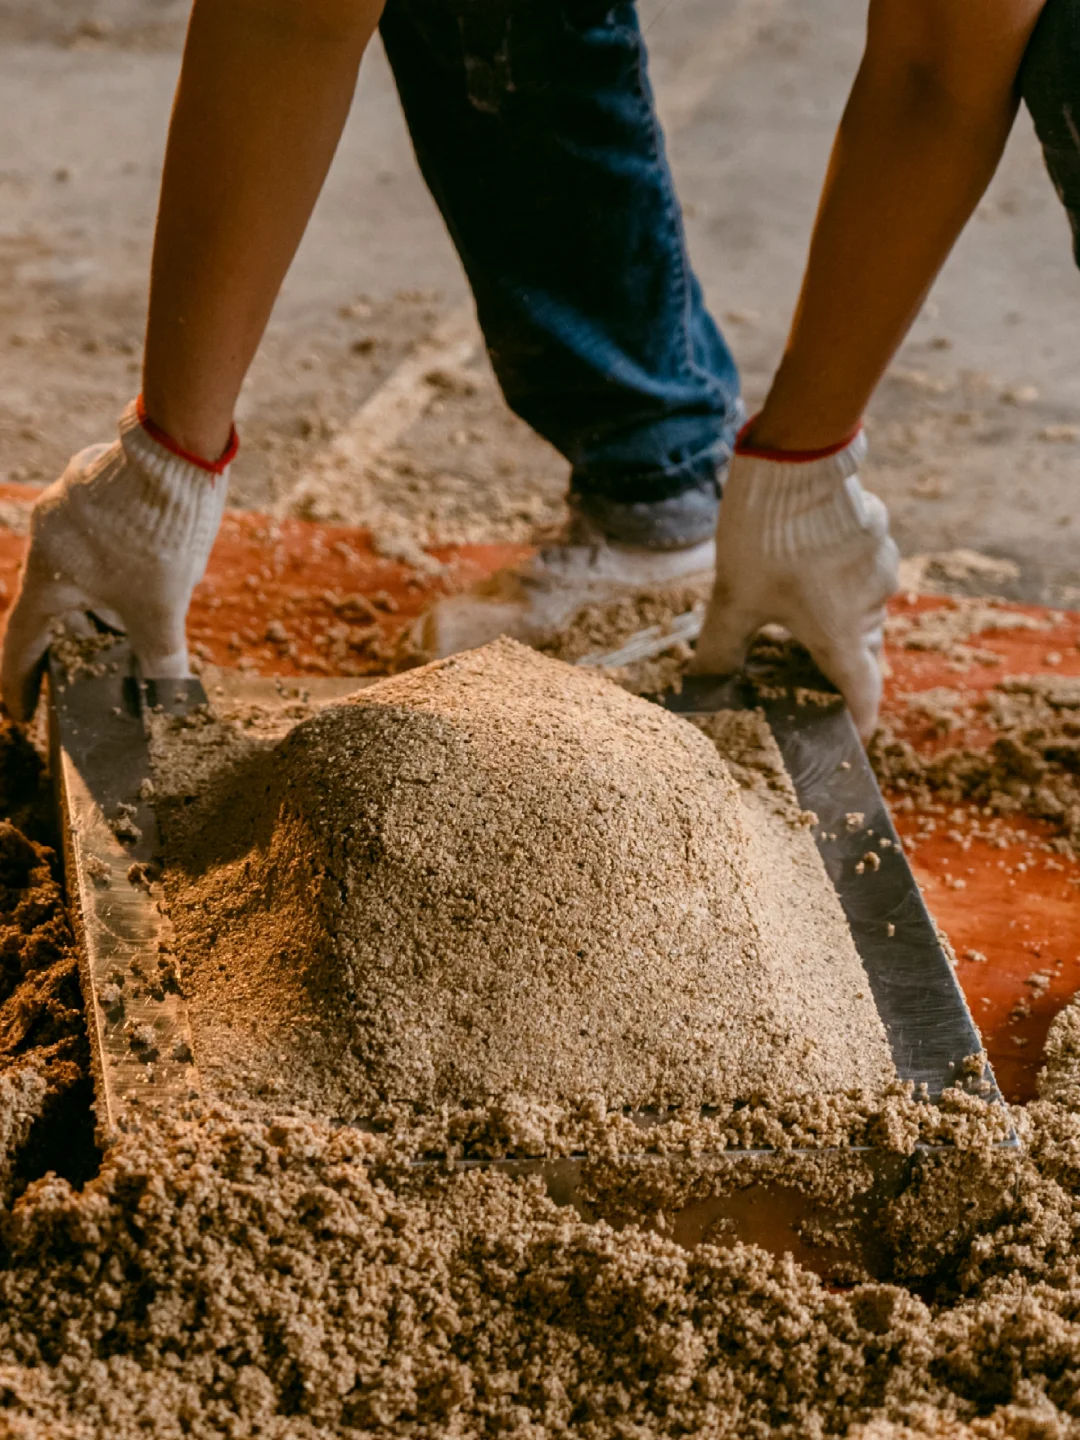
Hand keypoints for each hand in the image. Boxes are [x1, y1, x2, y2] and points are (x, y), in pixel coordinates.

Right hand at [0, 400, 231, 721]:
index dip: (21, 680)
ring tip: (132, 620)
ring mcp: (67, 509)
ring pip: (78, 568)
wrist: (175, 453)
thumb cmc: (158, 535)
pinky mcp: (93, 486)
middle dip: (77, 638)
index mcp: (48, 577)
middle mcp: (46, 541)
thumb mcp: (162, 607)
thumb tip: (173, 698)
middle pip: (54, 604)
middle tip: (98, 666)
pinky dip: (115, 563)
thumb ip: (162, 656)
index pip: (23, 639)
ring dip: (101, 598)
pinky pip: (97, 537)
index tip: (22, 710)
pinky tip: (148, 569)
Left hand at [691, 430, 898, 739]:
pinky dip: (841, 586)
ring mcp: (880, 568)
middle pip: (865, 656)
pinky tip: (808, 571)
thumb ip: (721, 648)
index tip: (851, 736)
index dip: (858, 722)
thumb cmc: (768, 538)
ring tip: (802, 624)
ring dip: (840, 624)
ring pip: (865, 612)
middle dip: (843, 673)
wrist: (799, 461)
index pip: (864, 696)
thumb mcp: (734, 599)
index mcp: (844, 636)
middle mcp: (872, 608)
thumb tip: (703, 685)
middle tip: (814, 682)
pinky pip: (863, 575)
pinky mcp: (876, 536)